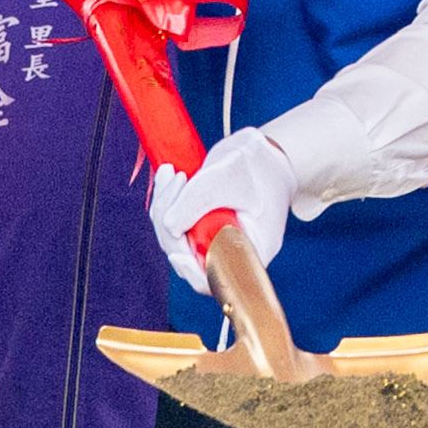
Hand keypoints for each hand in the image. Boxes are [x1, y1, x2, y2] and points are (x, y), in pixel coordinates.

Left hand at [146, 124, 296, 294]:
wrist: (262, 149)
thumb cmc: (255, 162)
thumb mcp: (226, 175)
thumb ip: (196, 201)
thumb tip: (169, 226)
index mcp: (253, 248)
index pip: (220, 278)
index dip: (194, 273)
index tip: (178, 253)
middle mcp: (235, 250)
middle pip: (190, 258)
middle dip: (171, 223)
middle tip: (174, 181)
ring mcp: (217, 240)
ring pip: (178, 240)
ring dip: (165, 207)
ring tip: (170, 173)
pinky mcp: (203, 228)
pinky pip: (176, 227)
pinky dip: (166, 204)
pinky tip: (170, 175)